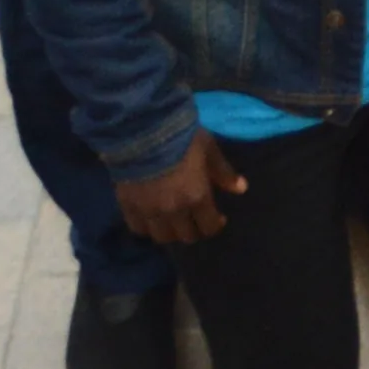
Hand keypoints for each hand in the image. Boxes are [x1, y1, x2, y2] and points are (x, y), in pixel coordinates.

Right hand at [112, 135, 246, 245]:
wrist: (143, 131)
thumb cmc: (182, 138)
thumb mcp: (209, 150)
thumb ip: (224, 173)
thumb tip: (241, 189)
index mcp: (197, 197)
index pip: (209, 227)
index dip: (215, 225)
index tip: (218, 218)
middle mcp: (173, 211)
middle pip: (186, 236)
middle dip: (194, 230)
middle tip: (195, 219)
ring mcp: (148, 211)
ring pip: (161, 237)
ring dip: (170, 232)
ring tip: (172, 222)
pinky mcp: (127, 207)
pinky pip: (138, 228)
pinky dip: (147, 227)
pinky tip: (151, 218)